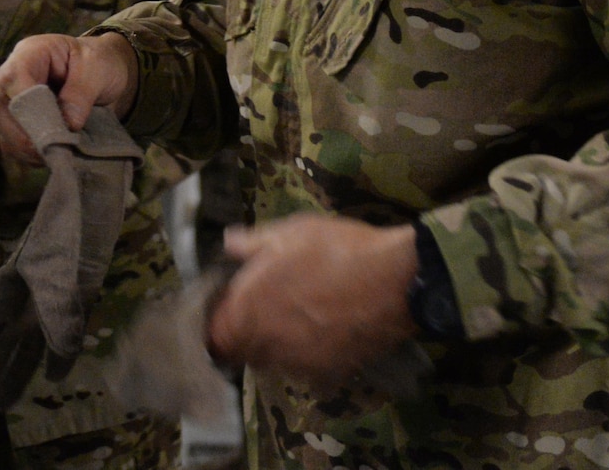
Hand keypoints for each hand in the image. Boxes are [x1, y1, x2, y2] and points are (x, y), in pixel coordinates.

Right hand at [0, 33, 138, 165]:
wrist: (105, 72)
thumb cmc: (99, 62)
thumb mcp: (97, 69)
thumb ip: (81, 93)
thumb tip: (67, 124)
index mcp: (30, 53)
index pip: (14, 80)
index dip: (29, 107)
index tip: (54, 129)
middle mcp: (12, 77)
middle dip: (22, 135)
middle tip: (53, 149)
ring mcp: (12, 101)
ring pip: (1, 132)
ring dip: (26, 149)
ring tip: (57, 154)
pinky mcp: (18, 123)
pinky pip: (12, 146)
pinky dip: (30, 156)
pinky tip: (52, 155)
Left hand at [207, 215, 417, 394]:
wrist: (394, 282)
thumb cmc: (336, 250)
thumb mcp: (291, 232)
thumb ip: (253, 242)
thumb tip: (229, 243)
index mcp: (248, 308)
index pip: (214, 335)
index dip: (218, 322)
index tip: (229, 309)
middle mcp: (266, 343)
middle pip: (242, 352)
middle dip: (246, 335)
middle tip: (265, 311)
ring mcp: (297, 363)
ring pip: (273, 362)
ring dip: (276, 347)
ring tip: (298, 321)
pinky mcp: (328, 375)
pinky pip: (306, 372)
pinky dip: (308, 359)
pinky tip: (324, 335)